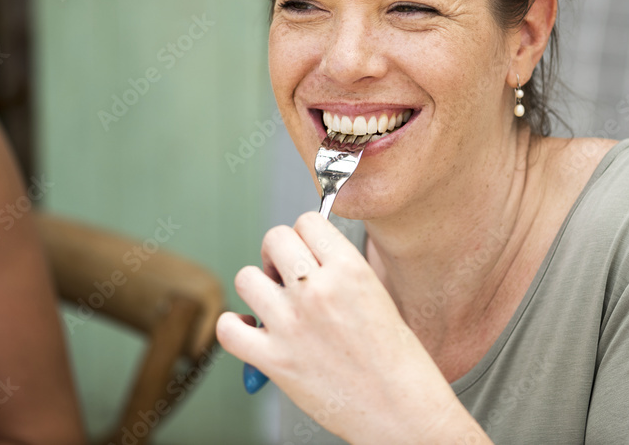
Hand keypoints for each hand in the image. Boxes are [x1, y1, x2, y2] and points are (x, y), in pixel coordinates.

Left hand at [216, 212, 472, 443]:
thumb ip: (339, 271)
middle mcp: (317, 290)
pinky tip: (251, 330)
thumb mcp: (376, 294)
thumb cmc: (396, 358)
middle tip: (286, 274)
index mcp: (349, 269)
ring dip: (257, 287)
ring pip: (246, 277)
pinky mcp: (274, 360)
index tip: (306, 251)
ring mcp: (292, 324)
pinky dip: (234, 327)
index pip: (307, 221)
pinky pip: (228, 328)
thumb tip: (304, 256)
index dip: (304, 235)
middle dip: (277, 253)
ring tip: (273, 304)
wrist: (400, 407)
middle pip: (273, 238)